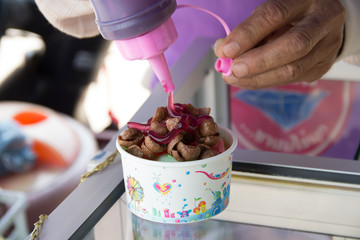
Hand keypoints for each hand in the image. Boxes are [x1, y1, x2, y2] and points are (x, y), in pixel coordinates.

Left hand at [214, 0, 345, 88]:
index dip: (249, 33)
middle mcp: (323, 22)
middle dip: (258, 61)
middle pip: (293, 46)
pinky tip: (248, 80)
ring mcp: (327, 47)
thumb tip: (222, 50)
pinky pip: (290, 80)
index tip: (226, 49)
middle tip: (234, 70)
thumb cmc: (290, 17)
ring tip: (234, 78)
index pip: (275, 15)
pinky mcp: (322, 67)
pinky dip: (264, 81)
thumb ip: (248, 30)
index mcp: (306, 0)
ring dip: (258, 78)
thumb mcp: (270, 14)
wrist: (322, 25)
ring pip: (293, 69)